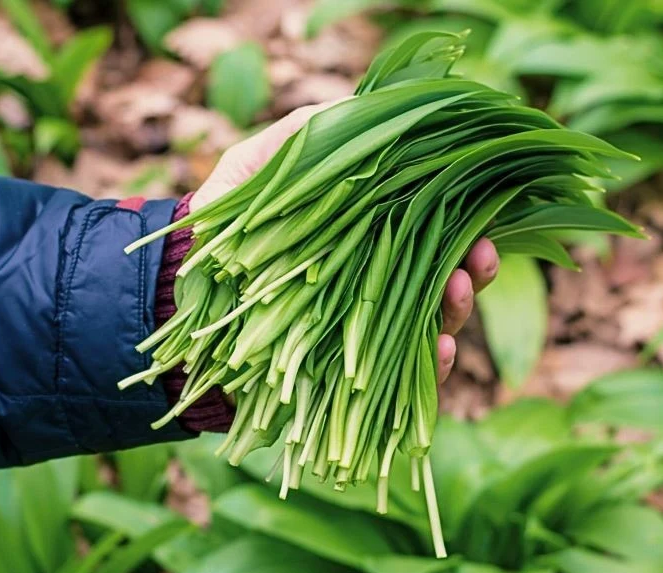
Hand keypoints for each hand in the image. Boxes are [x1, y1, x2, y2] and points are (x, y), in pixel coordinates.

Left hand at [193, 103, 498, 383]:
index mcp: (362, 236)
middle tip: (483, 255)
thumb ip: (302, 136)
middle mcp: (371, 280)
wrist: (179, 288)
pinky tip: (437, 349)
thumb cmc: (220, 221)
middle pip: (442, 277)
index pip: (428, 229)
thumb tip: (359, 107)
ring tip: (459, 289)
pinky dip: (426, 367)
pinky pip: (399, 375)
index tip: (483, 212)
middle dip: (473, 268)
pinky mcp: (345, 369)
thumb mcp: (254, 167)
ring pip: (429, 324)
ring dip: (457, 310)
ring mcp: (361, 327)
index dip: (463, 221)